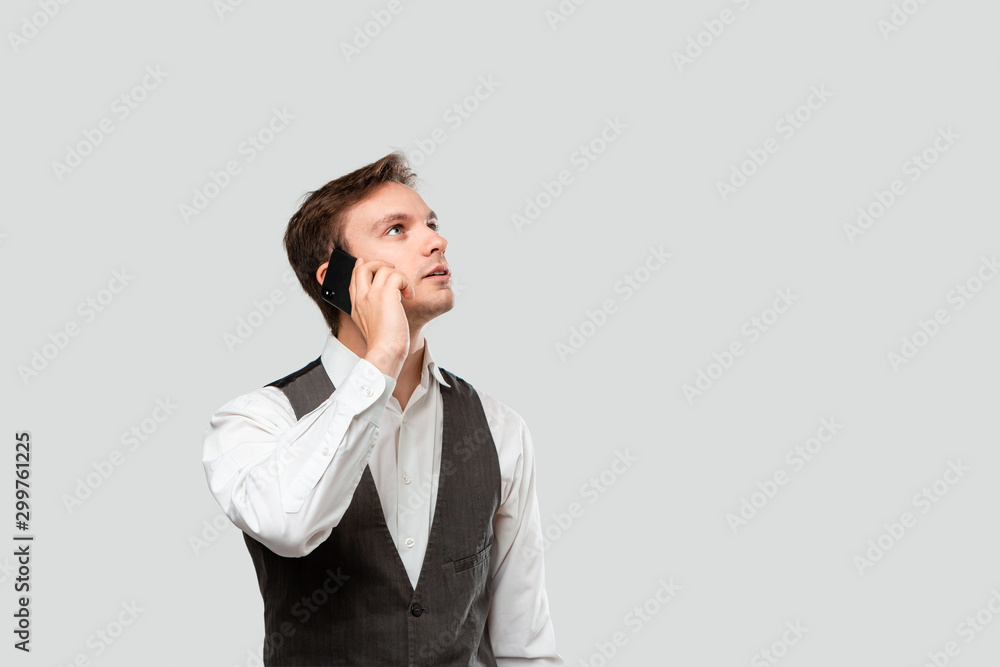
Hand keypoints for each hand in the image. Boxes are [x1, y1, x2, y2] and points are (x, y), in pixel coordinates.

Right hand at [349, 257, 413, 377]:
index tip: (365, 262)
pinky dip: (406, 282)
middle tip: (393, 271)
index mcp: (356, 306)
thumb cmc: (383, 344)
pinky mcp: (386, 295)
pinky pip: (396, 275)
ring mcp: (372, 295)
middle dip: (378, 263)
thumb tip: (385, 301)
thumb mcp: (371, 326)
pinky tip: (409, 295)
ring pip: (383, 268)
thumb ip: (372, 311)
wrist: (385, 352)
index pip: (353, 278)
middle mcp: (361, 298)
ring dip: (398, 276)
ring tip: (405, 291)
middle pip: (363, 266)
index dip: (360, 267)